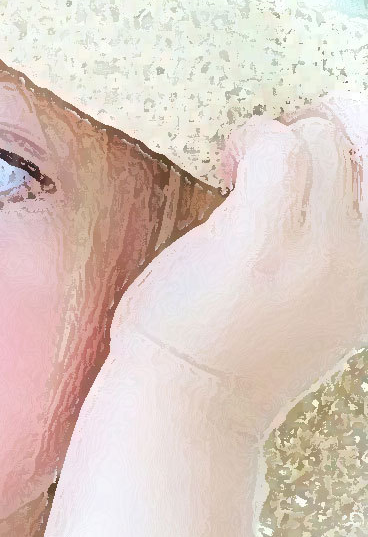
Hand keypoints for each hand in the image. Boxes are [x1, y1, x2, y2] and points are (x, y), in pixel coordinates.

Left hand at [110, 92, 367, 435]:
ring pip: (323, 138)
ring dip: (276, 138)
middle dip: (319, 133)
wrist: (186, 403)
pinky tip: (223, 169)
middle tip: (270, 165)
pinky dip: (249, 141)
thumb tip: (326, 183)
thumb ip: (332, 259)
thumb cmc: (229, 353)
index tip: (316, 166)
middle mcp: (364, 262)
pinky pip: (277, 147)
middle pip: (367, 146)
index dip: (362, 150)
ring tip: (239, 172)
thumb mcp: (310, 310)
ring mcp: (318, 249)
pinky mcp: (263, 235)